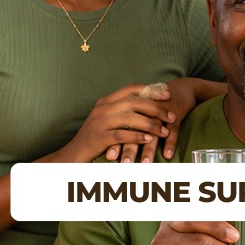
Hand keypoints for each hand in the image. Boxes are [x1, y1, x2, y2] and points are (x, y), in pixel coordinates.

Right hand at [45, 83, 174, 164]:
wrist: (72, 155)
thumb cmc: (94, 140)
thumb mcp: (107, 122)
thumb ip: (123, 113)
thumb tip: (147, 109)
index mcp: (106, 101)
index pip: (131, 89)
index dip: (151, 90)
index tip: (167, 94)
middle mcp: (102, 108)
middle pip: (134, 101)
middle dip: (156, 108)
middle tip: (171, 116)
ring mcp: (99, 122)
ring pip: (130, 117)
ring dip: (151, 124)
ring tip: (164, 131)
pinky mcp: (98, 137)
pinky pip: (121, 134)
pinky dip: (137, 137)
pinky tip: (148, 140)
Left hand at [107, 78, 215, 162]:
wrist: (177, 92)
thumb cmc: (153, 106)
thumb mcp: (138, 112)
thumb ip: (125, 127)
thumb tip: (109, 150)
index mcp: (131, 108)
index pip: (120, 127)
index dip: (115, 141)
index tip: (110, 157)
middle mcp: (144, 110)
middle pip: (135, 131)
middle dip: (129, 149)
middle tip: (124, 164)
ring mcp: (160, 113)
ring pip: (153, 132)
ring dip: (149, 149)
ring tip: (144, 164)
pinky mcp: (175, 115)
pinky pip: (173, 130)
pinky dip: (171, 143)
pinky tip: (168, 156)